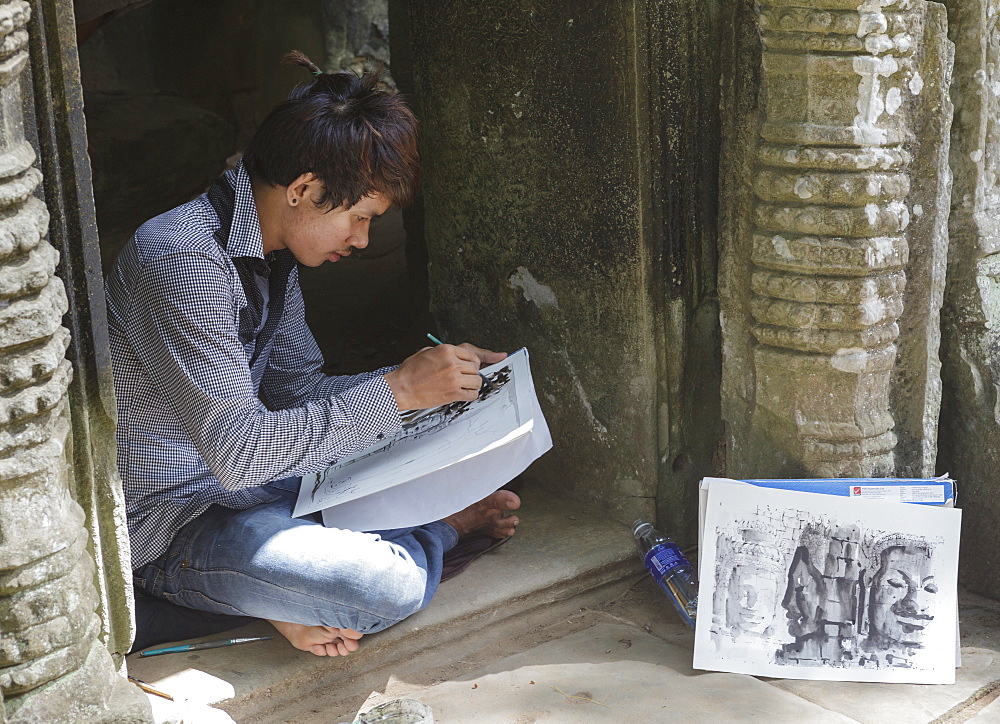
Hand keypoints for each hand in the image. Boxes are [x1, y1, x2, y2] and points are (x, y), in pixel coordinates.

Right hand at [383, 343, 506, 410]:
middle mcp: (452, 363)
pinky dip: (470, 394)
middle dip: (472, 372)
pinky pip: (472, 394)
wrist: (400, 388)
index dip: (481, 359)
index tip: (496, 358)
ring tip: (463, 385)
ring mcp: (453, 379)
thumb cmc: (411, 371)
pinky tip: (463, 393)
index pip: (473, 354)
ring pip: (477, 381)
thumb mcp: (428, 352)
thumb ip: (447, 351)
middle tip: (463, 376)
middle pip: (476, 367)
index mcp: (446, 350)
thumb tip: (465, 352)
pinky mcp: (453, 393)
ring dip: (473, 384)